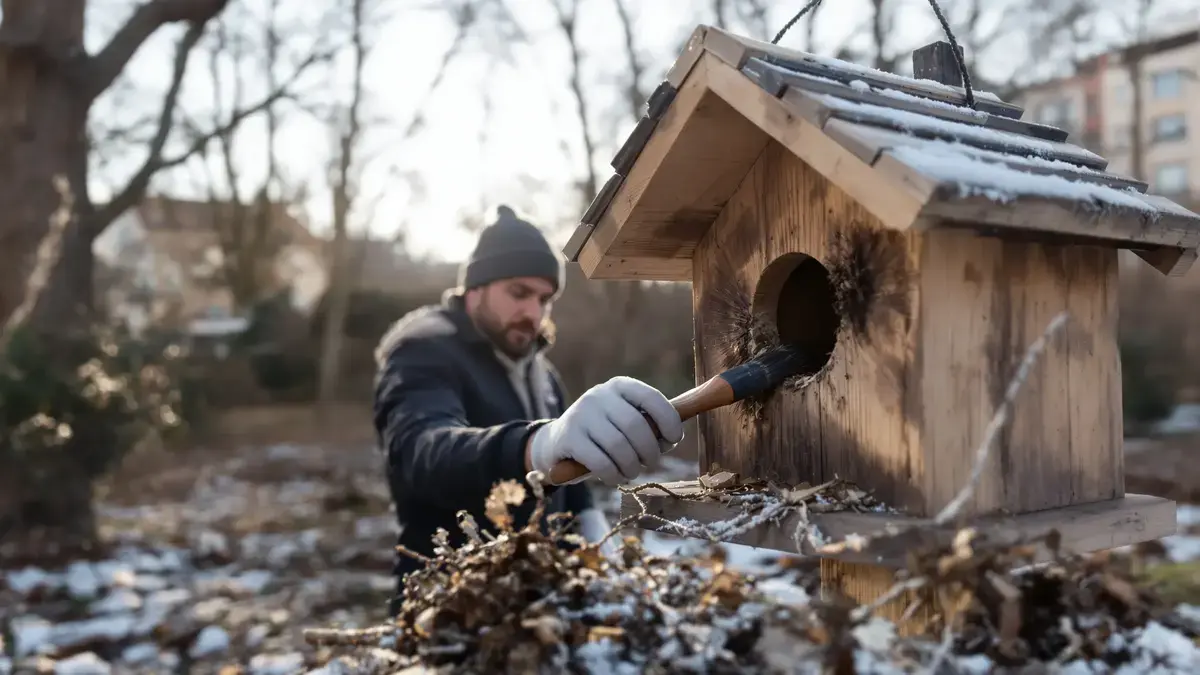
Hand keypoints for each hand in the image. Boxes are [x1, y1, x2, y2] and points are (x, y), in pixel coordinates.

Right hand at [527, 376, 683, 485]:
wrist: (558, 444)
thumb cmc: (604, 436)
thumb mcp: (625, 423)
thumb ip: (649, 426)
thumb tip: (671, 438)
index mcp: (619, 386)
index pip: (651, 398)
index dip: (668, 420)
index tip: (673, 440)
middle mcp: (599, 396)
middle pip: (636, 426)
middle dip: (650, 451)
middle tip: (650, 463)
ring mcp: (581, 415)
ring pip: (618, 446)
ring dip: (631, 467)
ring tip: (631, 472)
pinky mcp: (568, 438)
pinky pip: (600, 462)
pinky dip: (613, 475)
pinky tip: (614, 478)